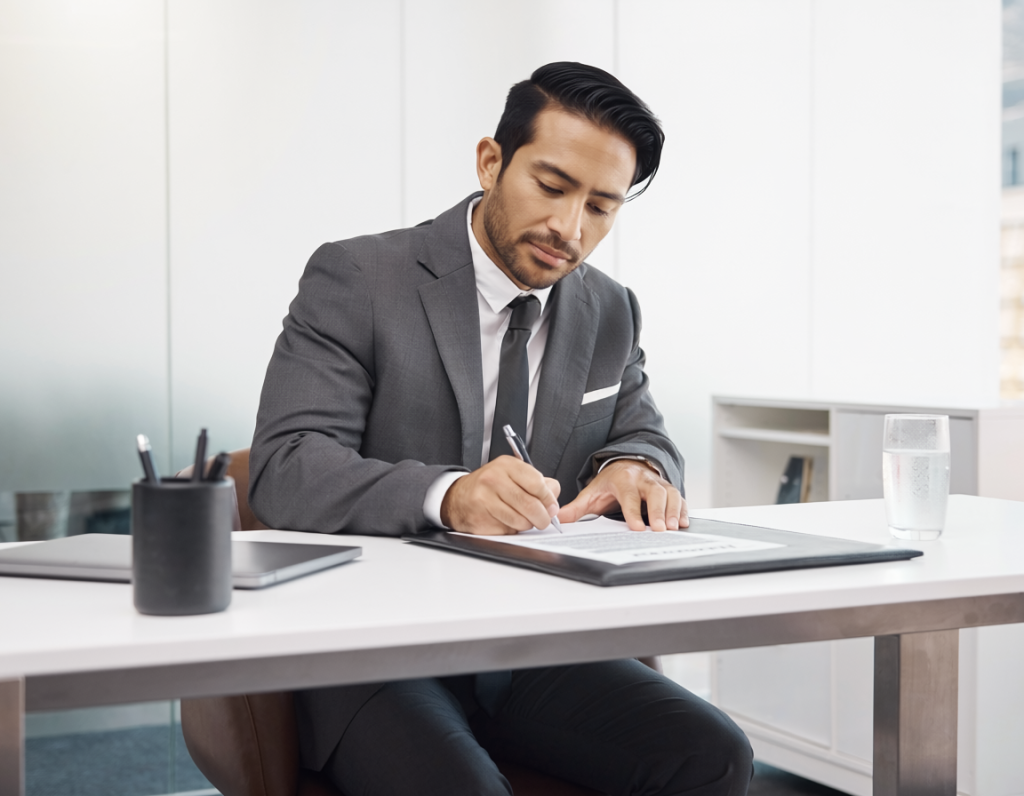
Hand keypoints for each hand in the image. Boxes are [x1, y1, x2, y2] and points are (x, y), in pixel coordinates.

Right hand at [440, 456, 561, 534]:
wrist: (458, 497)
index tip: (552, 507)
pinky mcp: (480, 518)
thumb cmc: (490, 486)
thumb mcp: (513, 475)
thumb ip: (537, 484)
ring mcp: (485, 499)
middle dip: (543, 517)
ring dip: (527, 525)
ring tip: (522, 519)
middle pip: (530, 505)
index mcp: (507, 465)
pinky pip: (507, 530)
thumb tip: (554, 501)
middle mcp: (494, 479)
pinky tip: (506, 521)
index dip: (549, 499)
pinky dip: (512, 530)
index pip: (537, 483)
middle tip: (544, 520)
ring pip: (521, 520)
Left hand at [558, 460, 687, 531]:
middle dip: (659, 511)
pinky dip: (683, 510)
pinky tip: (683, 523)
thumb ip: (577, 507)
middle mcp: (643, 479)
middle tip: (661, 530)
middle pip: (654, 493)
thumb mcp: (592, 492)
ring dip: (673, 511)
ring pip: (670, 494)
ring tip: (674, 528)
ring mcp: (658, 484)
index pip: (629, 496)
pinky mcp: (669, 490)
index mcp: (623, 479)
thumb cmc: (610, 483)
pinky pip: (680, 498)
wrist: (627, 465)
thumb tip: (558, 518)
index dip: (634, 512)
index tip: (637, 528)